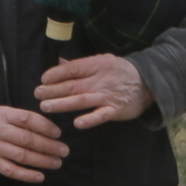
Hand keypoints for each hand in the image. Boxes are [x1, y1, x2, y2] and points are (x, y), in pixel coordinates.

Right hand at [0, 104, 68, 182]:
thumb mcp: (5, 114)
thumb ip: (23, 119)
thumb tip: (52, 129)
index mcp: (3, 115)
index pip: (27, 119)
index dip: (45, 126)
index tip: (58, 133)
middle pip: (26, 139)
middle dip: (48, 146)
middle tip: (64, 151)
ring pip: (21, 156)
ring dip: (42, 161)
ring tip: (57, 162)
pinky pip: (11, 171)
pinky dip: (27, 175)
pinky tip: (40, 176)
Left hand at [37, 52, 151, 128]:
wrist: (148, 84)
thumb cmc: (121, 72)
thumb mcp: (103, 62)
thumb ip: (81, 64)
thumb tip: (59, 63)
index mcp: (98, 64)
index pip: (73, 68)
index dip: (56, 74)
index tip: (43, 79)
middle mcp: (102, 79)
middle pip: (73, 85)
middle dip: (53, 90)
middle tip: (37, 94)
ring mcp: (109, 96)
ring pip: (81, 100)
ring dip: (62, 104)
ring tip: (46, 106)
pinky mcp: (116, 110)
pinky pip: (101, 115)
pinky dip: (89, 119)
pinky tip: (77, 123)